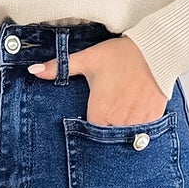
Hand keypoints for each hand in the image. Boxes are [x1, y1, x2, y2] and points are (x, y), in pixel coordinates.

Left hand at [26, 34, 167, 125]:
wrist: (154, 51)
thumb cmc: (119, 55)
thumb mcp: (87, 59)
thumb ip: (60, 68)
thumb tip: (34, 71)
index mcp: (100, 113)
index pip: (90, 133)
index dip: (90, 127)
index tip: (94, 116)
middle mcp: (118, 122)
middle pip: (108, 136)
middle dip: (107, 127)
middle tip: (110, 110)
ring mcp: (138, 122)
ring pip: (126, 136)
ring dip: (122, 127)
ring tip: (122, 110)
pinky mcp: (153, 118)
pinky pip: (143, 131)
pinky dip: (139, 124)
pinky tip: (136, 110)